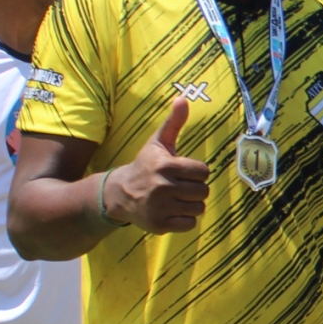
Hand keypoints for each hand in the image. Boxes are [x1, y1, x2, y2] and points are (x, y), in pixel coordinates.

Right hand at [107, 99, 209, 232]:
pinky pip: (189, 224)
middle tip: (180, 186)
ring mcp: (160, 208)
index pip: (203, 172)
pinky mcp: (159, 225)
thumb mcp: (158, 143)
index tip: (184, 172)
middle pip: (203, 191)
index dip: (197, 172)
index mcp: (165, 166)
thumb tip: (183, 98)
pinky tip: (172, 210)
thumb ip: (173, 122)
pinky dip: (185, 219)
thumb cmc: (145, 166)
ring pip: (198, 208)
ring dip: (192, 204)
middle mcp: (162, 187)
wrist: (119, 193)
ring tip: (177, 198)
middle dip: (195, 188)